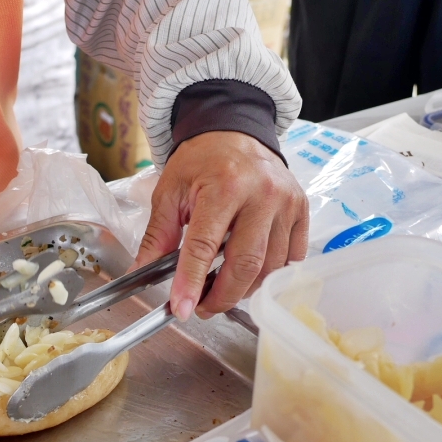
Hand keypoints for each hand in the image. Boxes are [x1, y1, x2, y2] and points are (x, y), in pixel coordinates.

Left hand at [135, 131, 307, 320]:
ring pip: (270, 267)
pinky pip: (291, 258)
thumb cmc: (201, 162)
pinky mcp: (301, 211)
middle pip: (245, 264)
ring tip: (221, 292)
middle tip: (202, 307)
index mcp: (224, 186)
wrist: (236, 132)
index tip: (181, 309)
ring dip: (244, 290)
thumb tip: (140, 273)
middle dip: (221, 296)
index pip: (204, 246)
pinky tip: (249, 277)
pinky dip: (269, 276)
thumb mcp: (169, 191)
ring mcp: (287, 204)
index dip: (191, 282)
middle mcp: (262, 194)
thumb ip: (157, 235)